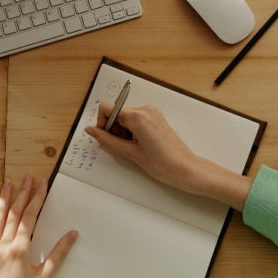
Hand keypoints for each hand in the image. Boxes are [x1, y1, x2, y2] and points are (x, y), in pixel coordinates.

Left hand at [0, 175, 77, 277]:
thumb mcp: (45, 277)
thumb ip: (58, 253)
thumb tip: (72, 234)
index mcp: (20, 249)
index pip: (30, 216)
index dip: (37, 197)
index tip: (42, 183)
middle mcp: (3, 248)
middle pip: (14, 214)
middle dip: (22, 193)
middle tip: (28, 176)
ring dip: (3, 201)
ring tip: (7, 183)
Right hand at [85, 102, 201, 192]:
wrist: (186, 169)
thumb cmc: (162, 164)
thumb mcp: (131, 153)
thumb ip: (107, 140)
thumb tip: (91, 130)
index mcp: (138, 116)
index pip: (107, 108)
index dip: (102, 123)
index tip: (105, 137)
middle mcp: (145, 109)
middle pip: (116, 113)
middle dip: (113, 129)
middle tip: (122, 147)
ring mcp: (151, 112)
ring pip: (125, 117)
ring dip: (122, 131)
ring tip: (132, 148)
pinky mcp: (155, 117)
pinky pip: (135, 119)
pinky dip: (131, 130)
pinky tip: (138, 144)